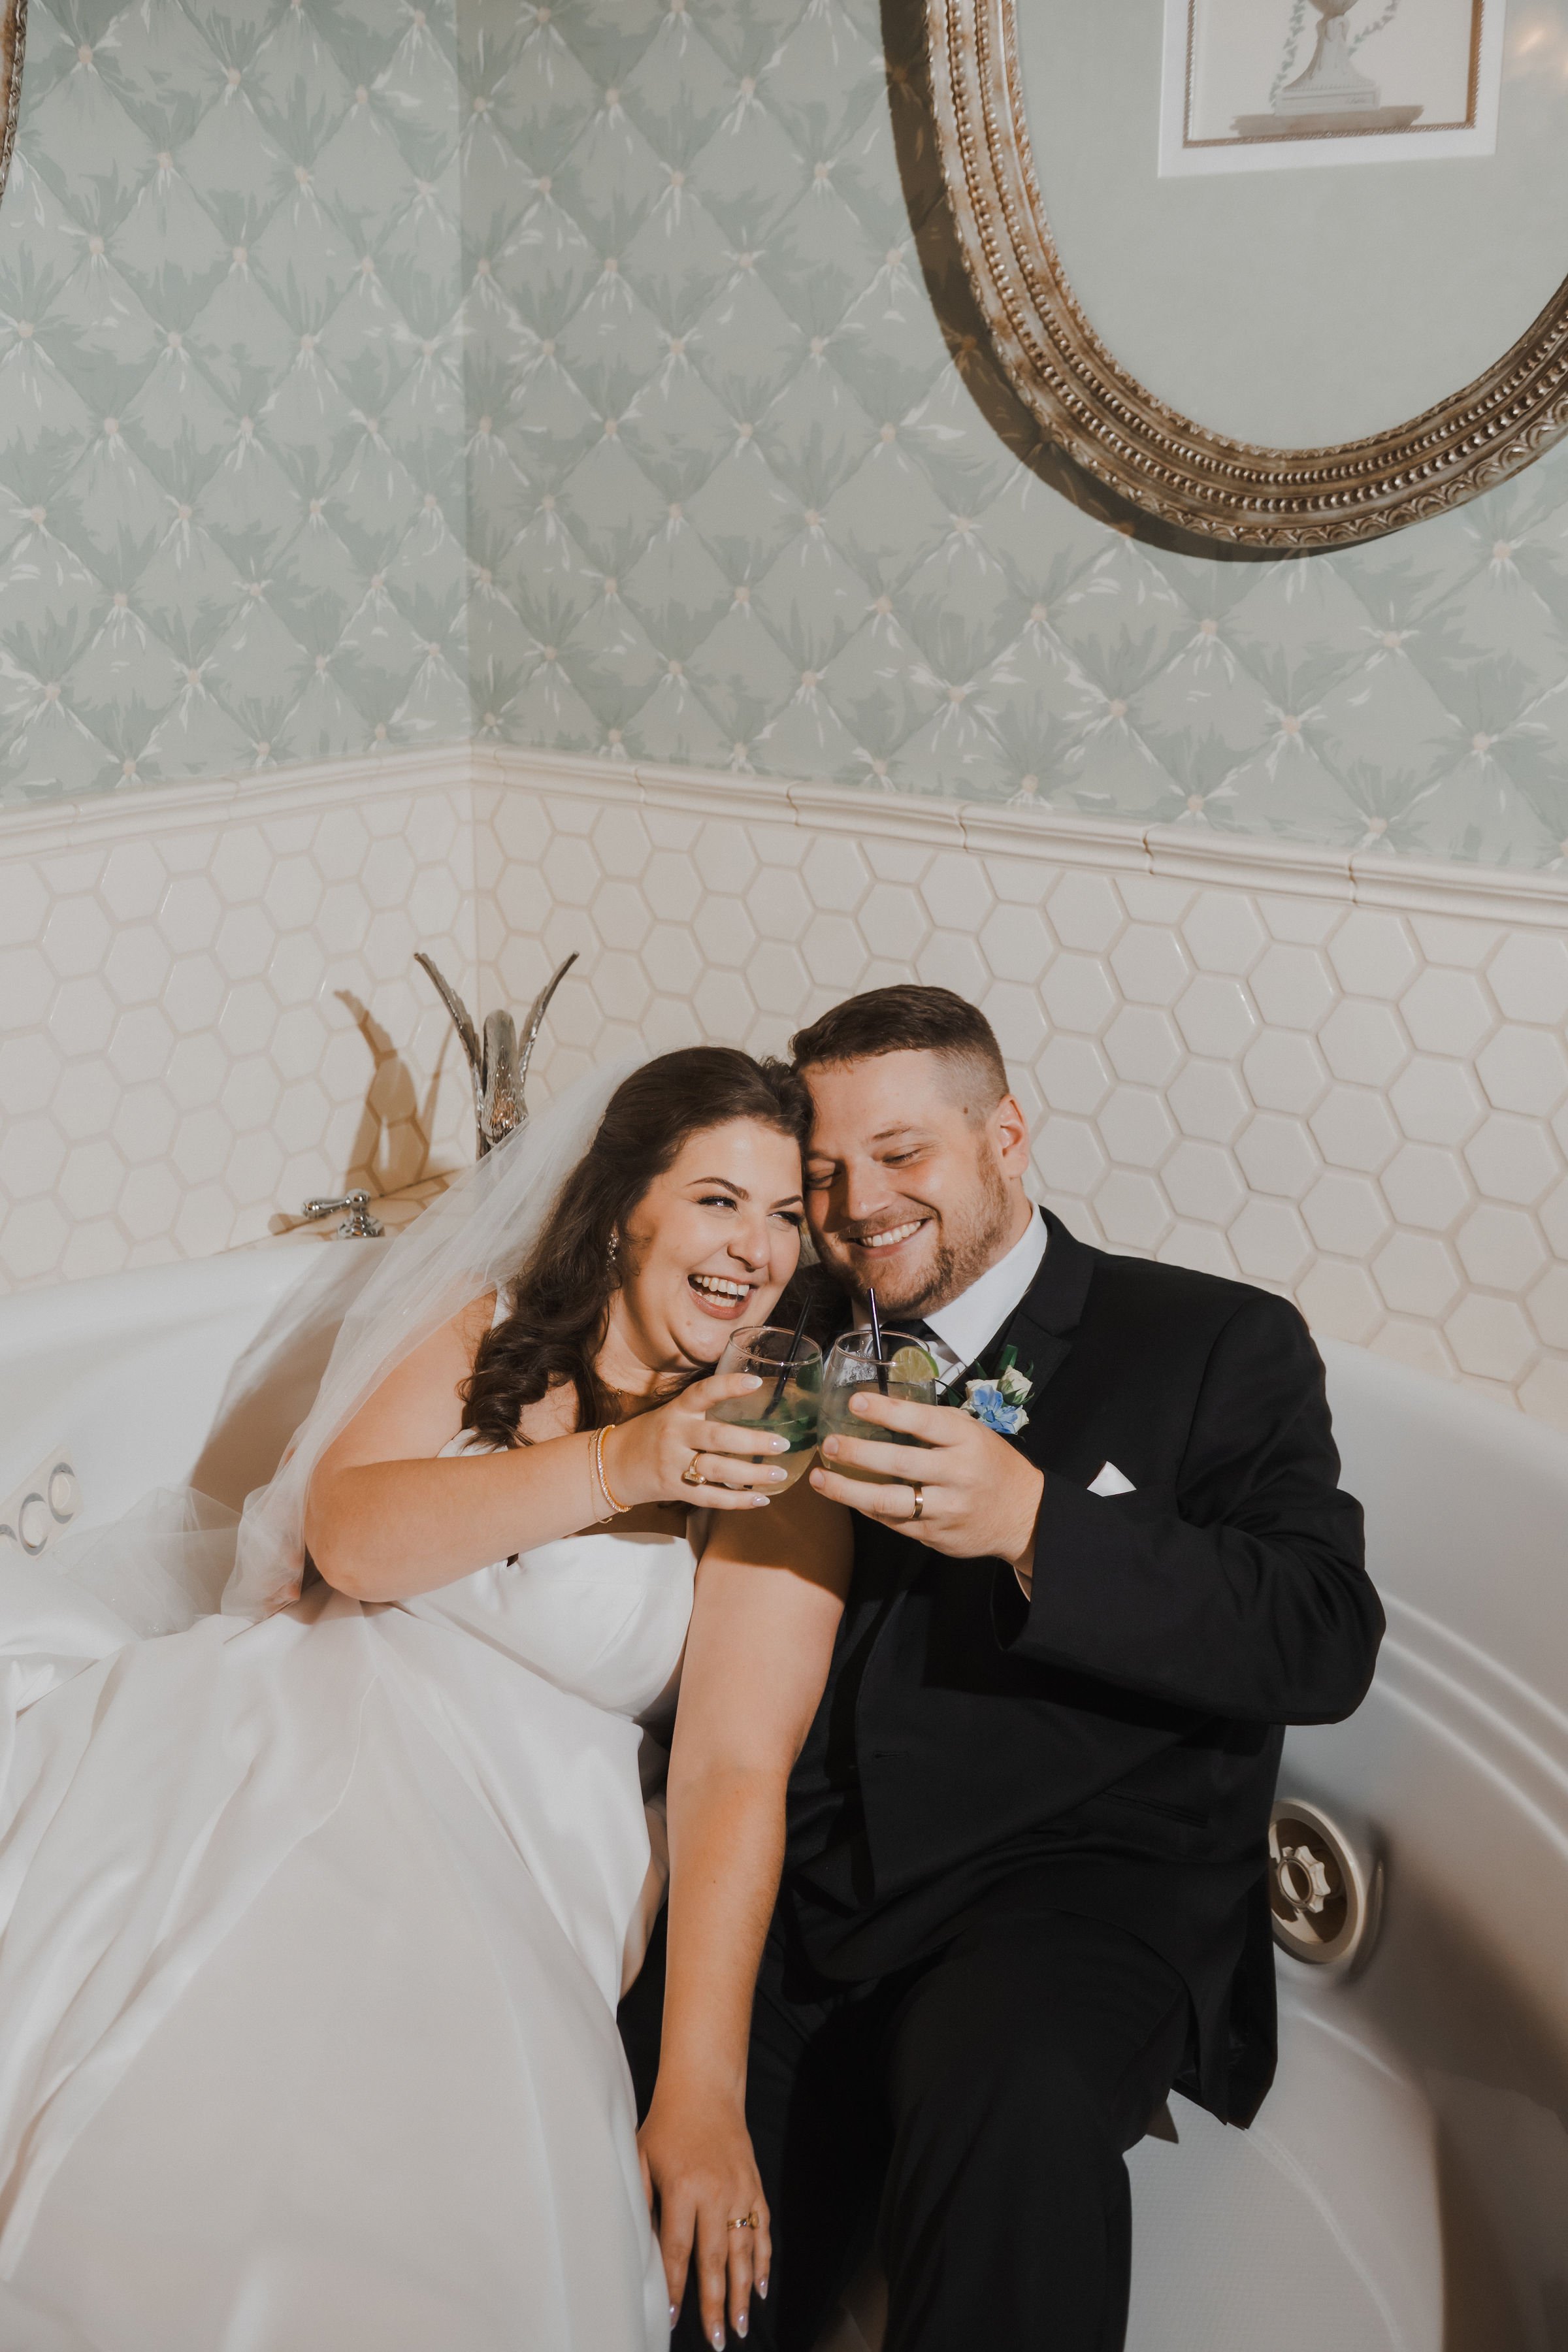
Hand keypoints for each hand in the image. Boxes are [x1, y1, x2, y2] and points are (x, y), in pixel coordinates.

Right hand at [606, 1373, 789, 1513]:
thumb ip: (705, 1409)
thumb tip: (754, 1399)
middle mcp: (675, 1434)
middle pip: (717, 1437)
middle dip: (752, 1441)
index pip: (704, 1392)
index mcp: (678, 1410)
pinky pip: (709, 1497)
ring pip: (717, 1469)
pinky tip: (761, 1500)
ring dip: (751, 1474)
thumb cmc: (654, 1434)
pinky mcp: (674, 1489)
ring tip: (778, 1475)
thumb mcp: (673, 1413)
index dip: (729, 1385)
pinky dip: (737, 1501)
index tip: (756, 1382)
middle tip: (781, 1443)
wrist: (614, 1465)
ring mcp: (673, 1463)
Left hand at [639, 2082, 769, 2344]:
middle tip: (718, 2339)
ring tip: (740, 2325)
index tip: (672, 2319)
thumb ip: (639, 2200)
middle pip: (715, 2259)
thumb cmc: (666, 2126)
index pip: (678, 2250)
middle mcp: (715, 2192)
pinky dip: (764, 2260)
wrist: (705, 2090)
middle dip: (715, 2304)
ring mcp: (740, 2190)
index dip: (675, 2288)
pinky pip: (763, 2230)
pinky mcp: (754, 2186)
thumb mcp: (641, 2157)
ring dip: (742, 2291)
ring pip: (744, 2250)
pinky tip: (761, 2287)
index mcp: (683, 2187)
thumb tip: (636, 2246)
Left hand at [810, 1391, 1043, 1577]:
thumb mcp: (972, 1433)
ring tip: (820, 1479)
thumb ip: (933, 1424)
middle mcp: (958, 1474)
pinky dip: (866, 1509)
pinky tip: (847, 1497)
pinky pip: (893, 1522)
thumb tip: (879, 1407)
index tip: (855, 1402)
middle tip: (829, 1444)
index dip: (887, 1411)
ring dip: (848, 1490)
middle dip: (858, 1454)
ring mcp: (946, 1508)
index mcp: (967, 1440)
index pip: (923, 1422)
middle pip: (900, 1463)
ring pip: (889, 1501)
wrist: (1023, 1515)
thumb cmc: (989, 1463)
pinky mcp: (936, 1536)